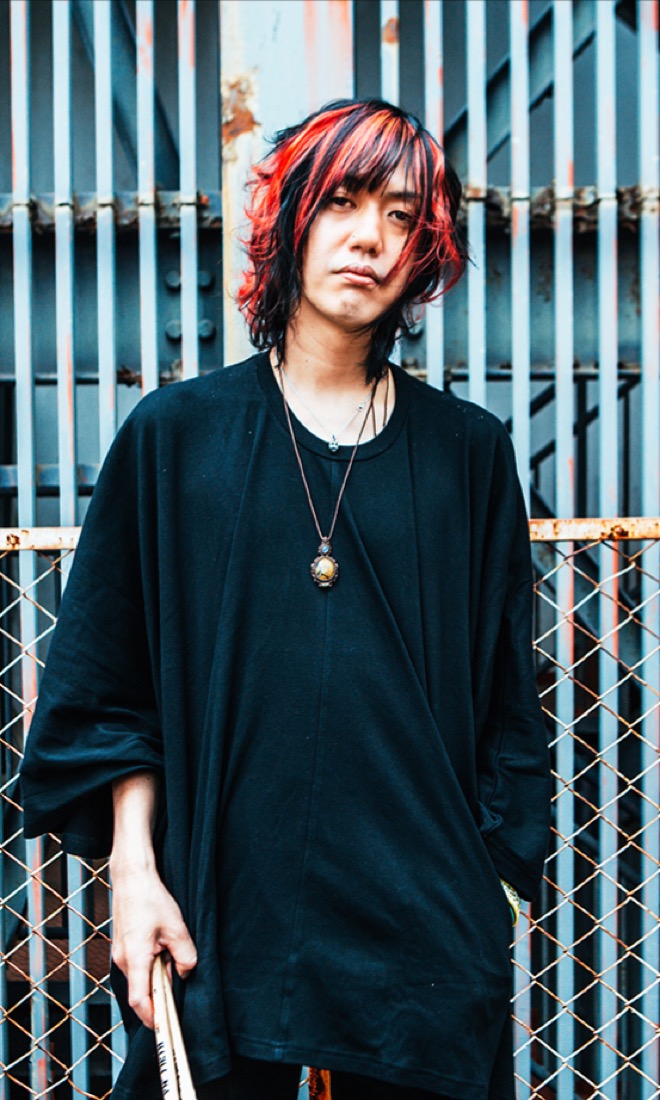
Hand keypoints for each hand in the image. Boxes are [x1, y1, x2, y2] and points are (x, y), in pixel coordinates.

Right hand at [111, 865, 196, 1028]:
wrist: (131, 877)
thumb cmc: (150, 899)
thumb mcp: (176, 927)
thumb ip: (185, 955)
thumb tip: (186, 973)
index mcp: (134, 958)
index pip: (140, 1001)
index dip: (153, 1017)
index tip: (166, 1024)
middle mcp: (123, 960)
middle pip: (142, 991)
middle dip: (161, 992)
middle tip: (179, 976)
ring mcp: (120, 954)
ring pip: (140, 977)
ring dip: (157, 975)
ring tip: (172, 953)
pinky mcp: (123, 947)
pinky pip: (138, 966)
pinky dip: (151, 965)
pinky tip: (163, 947)